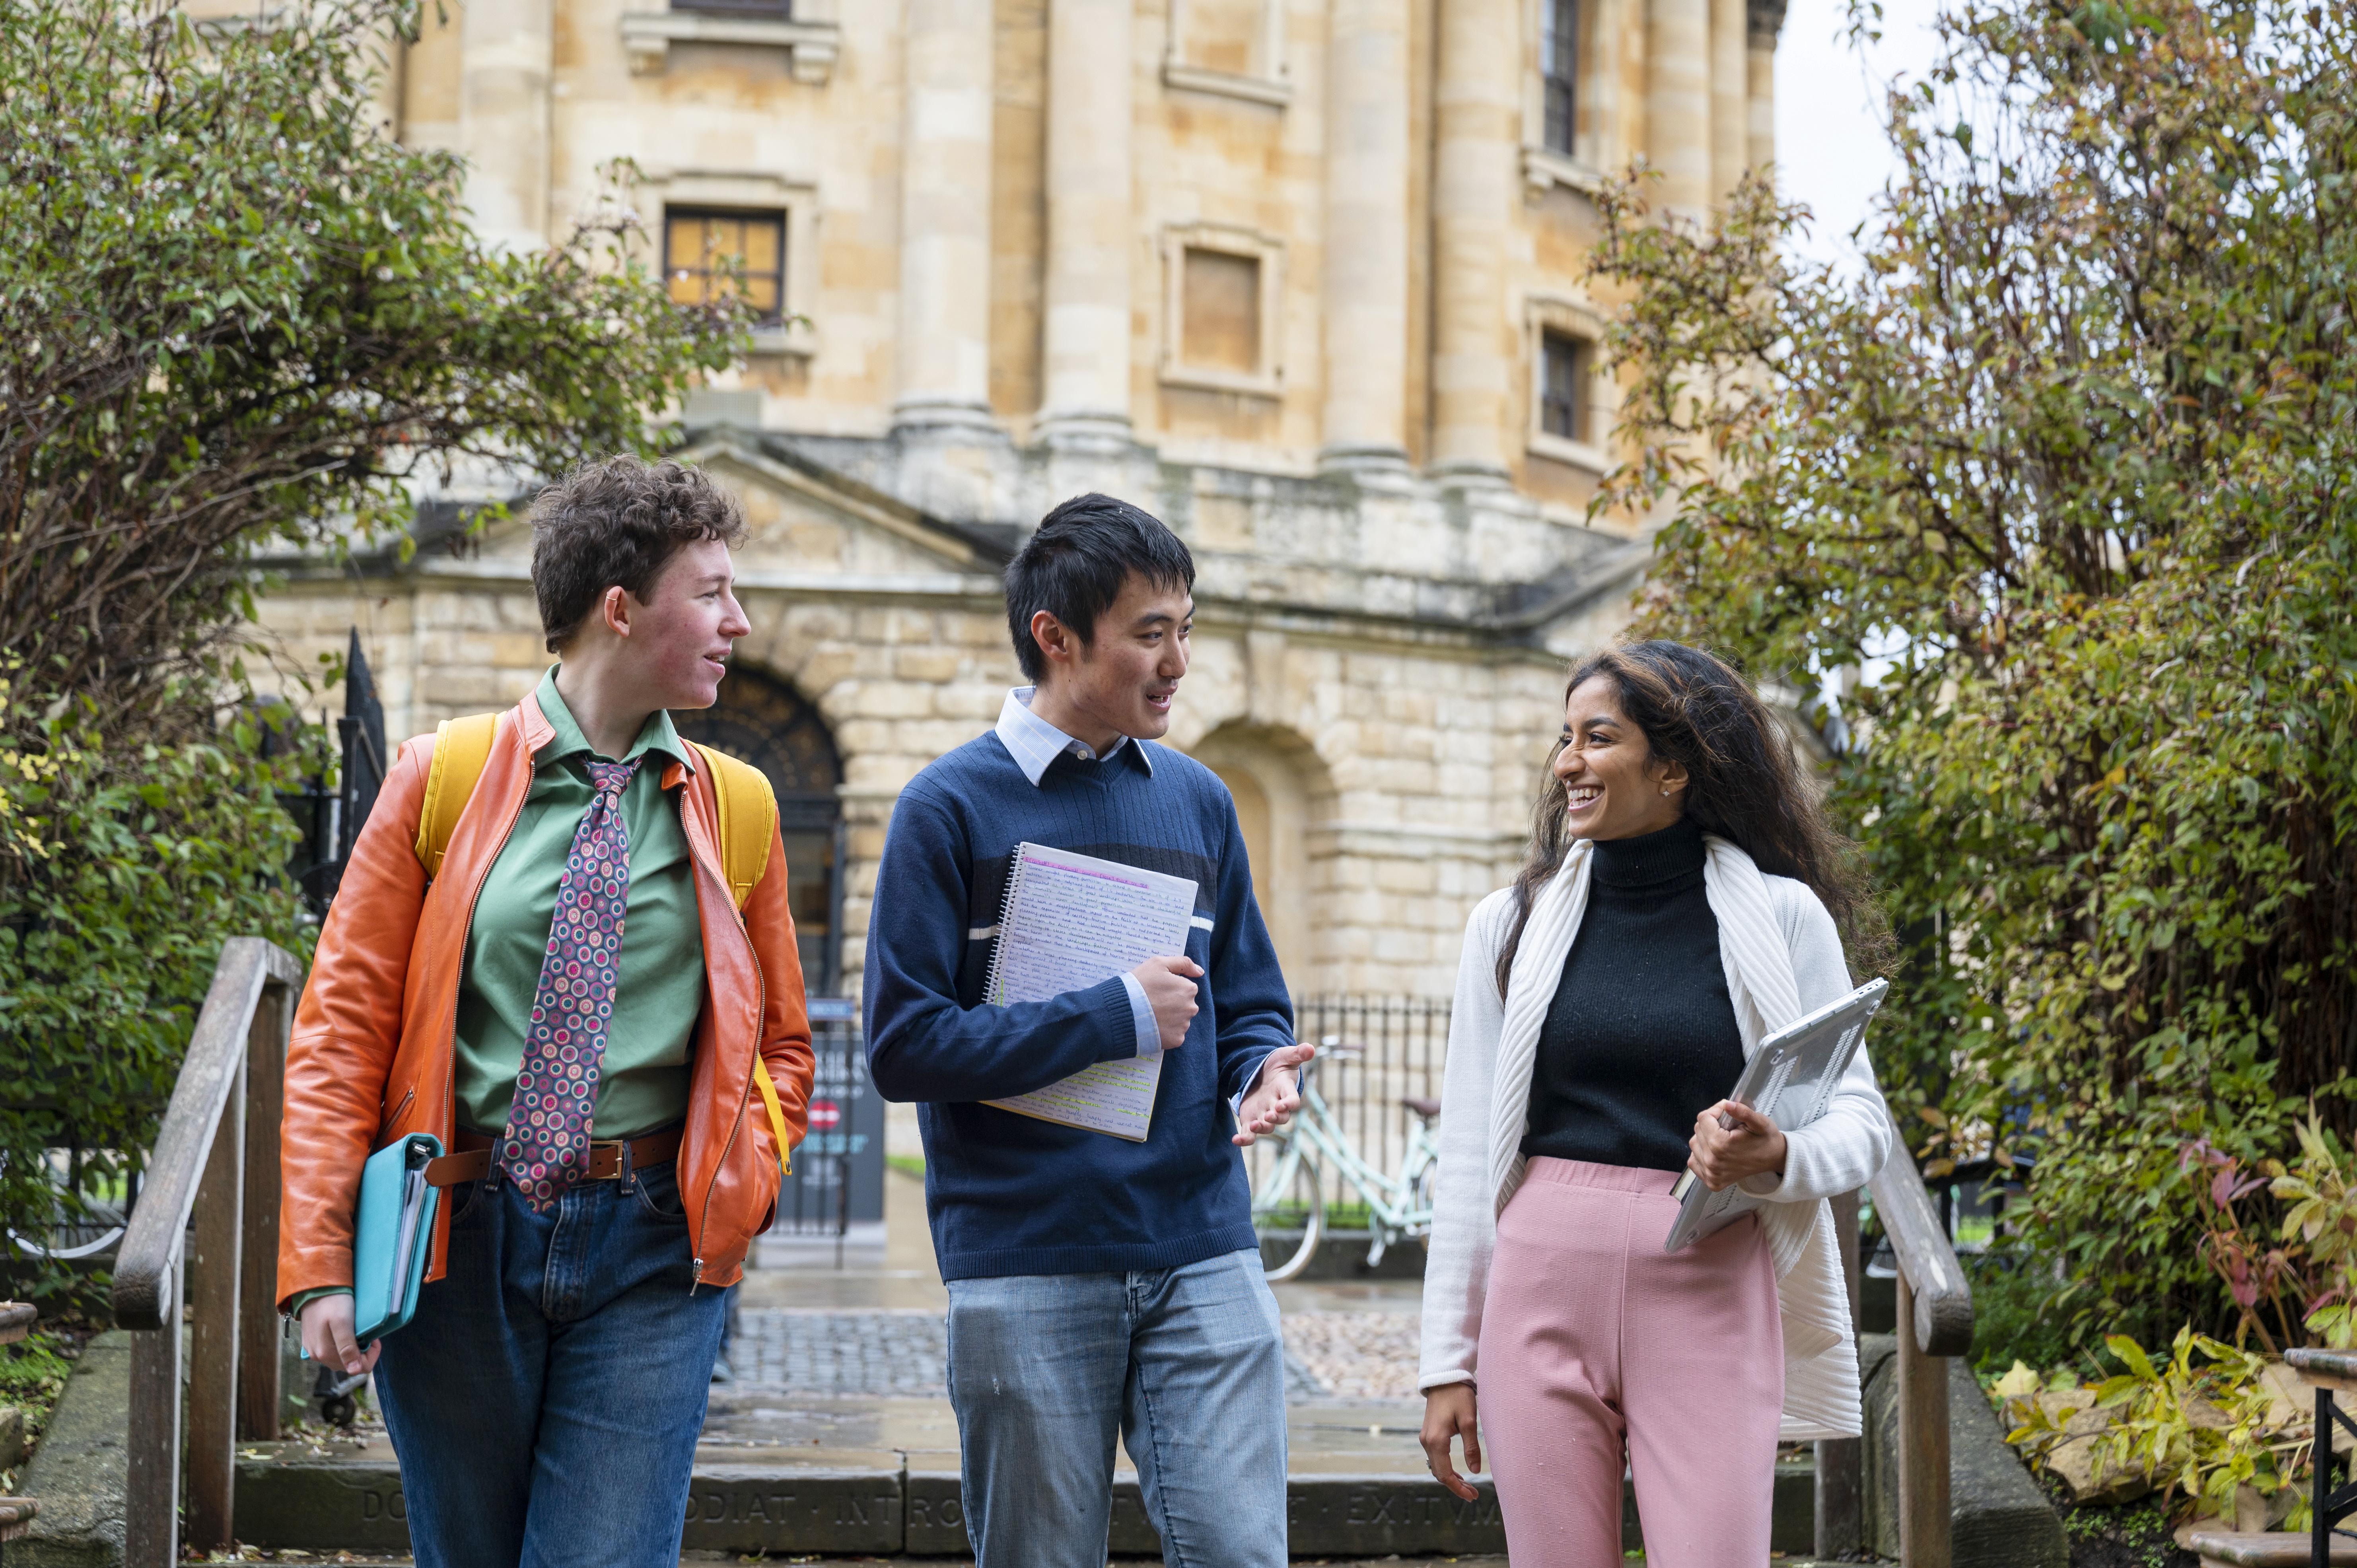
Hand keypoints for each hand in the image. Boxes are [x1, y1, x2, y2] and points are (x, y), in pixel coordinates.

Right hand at [299, 1293, 380, 1377]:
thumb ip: (347, 1348)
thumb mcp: (343, 1323)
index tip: (374, 1339)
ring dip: (353, 1348)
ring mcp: (314, 1349)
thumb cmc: (332, 1302)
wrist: (314, 1287)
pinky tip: (346, 1331)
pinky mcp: (312, 1342)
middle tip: (366, 1333)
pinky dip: (343, 1344)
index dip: (370, 1355)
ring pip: (341, 1358)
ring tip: (357, 1331)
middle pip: (349, 1364)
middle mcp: (318, 1356)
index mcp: (326, 1354)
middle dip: (362, 1351)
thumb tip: (354, 1371)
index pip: (357, 1369)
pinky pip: (332, 1350)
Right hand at [1131, 955, 1203, 1050]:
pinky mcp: (1176, 1040)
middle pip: (1184, 1004)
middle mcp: (1191, 1008)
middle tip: (1153, 1002)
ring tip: (1151, 1015)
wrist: (1123, 1012)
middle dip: (1172, 1003)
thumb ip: (1183, 963)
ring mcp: (1184, 1025)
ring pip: (1179, 1020)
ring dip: (1169, 1018)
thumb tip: (1199, 971)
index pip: (1185, 988)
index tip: (1157, 990)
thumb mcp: (1158, 963)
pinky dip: (1165, 1031)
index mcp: (1189, 989)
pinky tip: (1153, 1026)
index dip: (1170, 988)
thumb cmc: (1140, 985)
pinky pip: (1174, 1034)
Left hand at [1231, 1043, 1315, 1146]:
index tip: (1283, 1104)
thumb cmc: (1277, 1065)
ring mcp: (1264, 1114)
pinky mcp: (1251, 1119)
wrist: (1261, 1073)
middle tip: (1269, 1116)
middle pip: (1281, 1118)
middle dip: (1275, 1118)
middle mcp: (1277, 1105)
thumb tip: (1310, 1048)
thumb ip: (1297, 1054)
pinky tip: (1235, 1140)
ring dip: (1261, 1128)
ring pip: (1267, 1127)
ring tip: (1255, 1125)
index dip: (1289, 1104)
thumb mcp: (1286, 1056)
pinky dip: (1244, 1139)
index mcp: (1286, 1091)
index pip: (1293, 1100)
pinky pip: (1249, 1134)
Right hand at [1420, 1383, 1482, 1500]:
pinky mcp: (1429, 1434)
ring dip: (1451, 1478)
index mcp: (1436, 1441)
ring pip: (1436, 1466)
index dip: (1458, 1488)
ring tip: (1468, 1486)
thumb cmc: (1458, 1396)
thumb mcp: (1469, 1421)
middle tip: (1473, 1494)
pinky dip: (1446, 1468)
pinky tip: (1458, 1473)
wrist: (1444, 1378)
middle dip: (1455, 1486)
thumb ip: (1471, 1448)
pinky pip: (1435, 1458)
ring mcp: (1426, 1438)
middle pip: (1439, 1473)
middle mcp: (1427, 1442)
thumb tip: (1475, 1471)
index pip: (1444, 1474)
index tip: (1472, 1496)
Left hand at [1687, 1099, 1787, 1191]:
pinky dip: (1702, 1153)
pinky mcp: (1711, 1182)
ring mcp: (1711, 1174)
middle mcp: (1712, 1162)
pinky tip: (1716, 1151)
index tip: (1726, 1113)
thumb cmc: (1766, 1139)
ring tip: (1722, 1138)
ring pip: (1694, 1144)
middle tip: (1727, 1127)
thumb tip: (1726, 1104)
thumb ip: (1742, 1111)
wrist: (1774, 1159)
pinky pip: (1694, 1161)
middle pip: (1697, 1130)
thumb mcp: (1759, 1122)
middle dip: (1710, 1124)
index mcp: (1721, 1145)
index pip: (1703, 1118)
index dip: (1715, 1111)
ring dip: (1705, 1138)